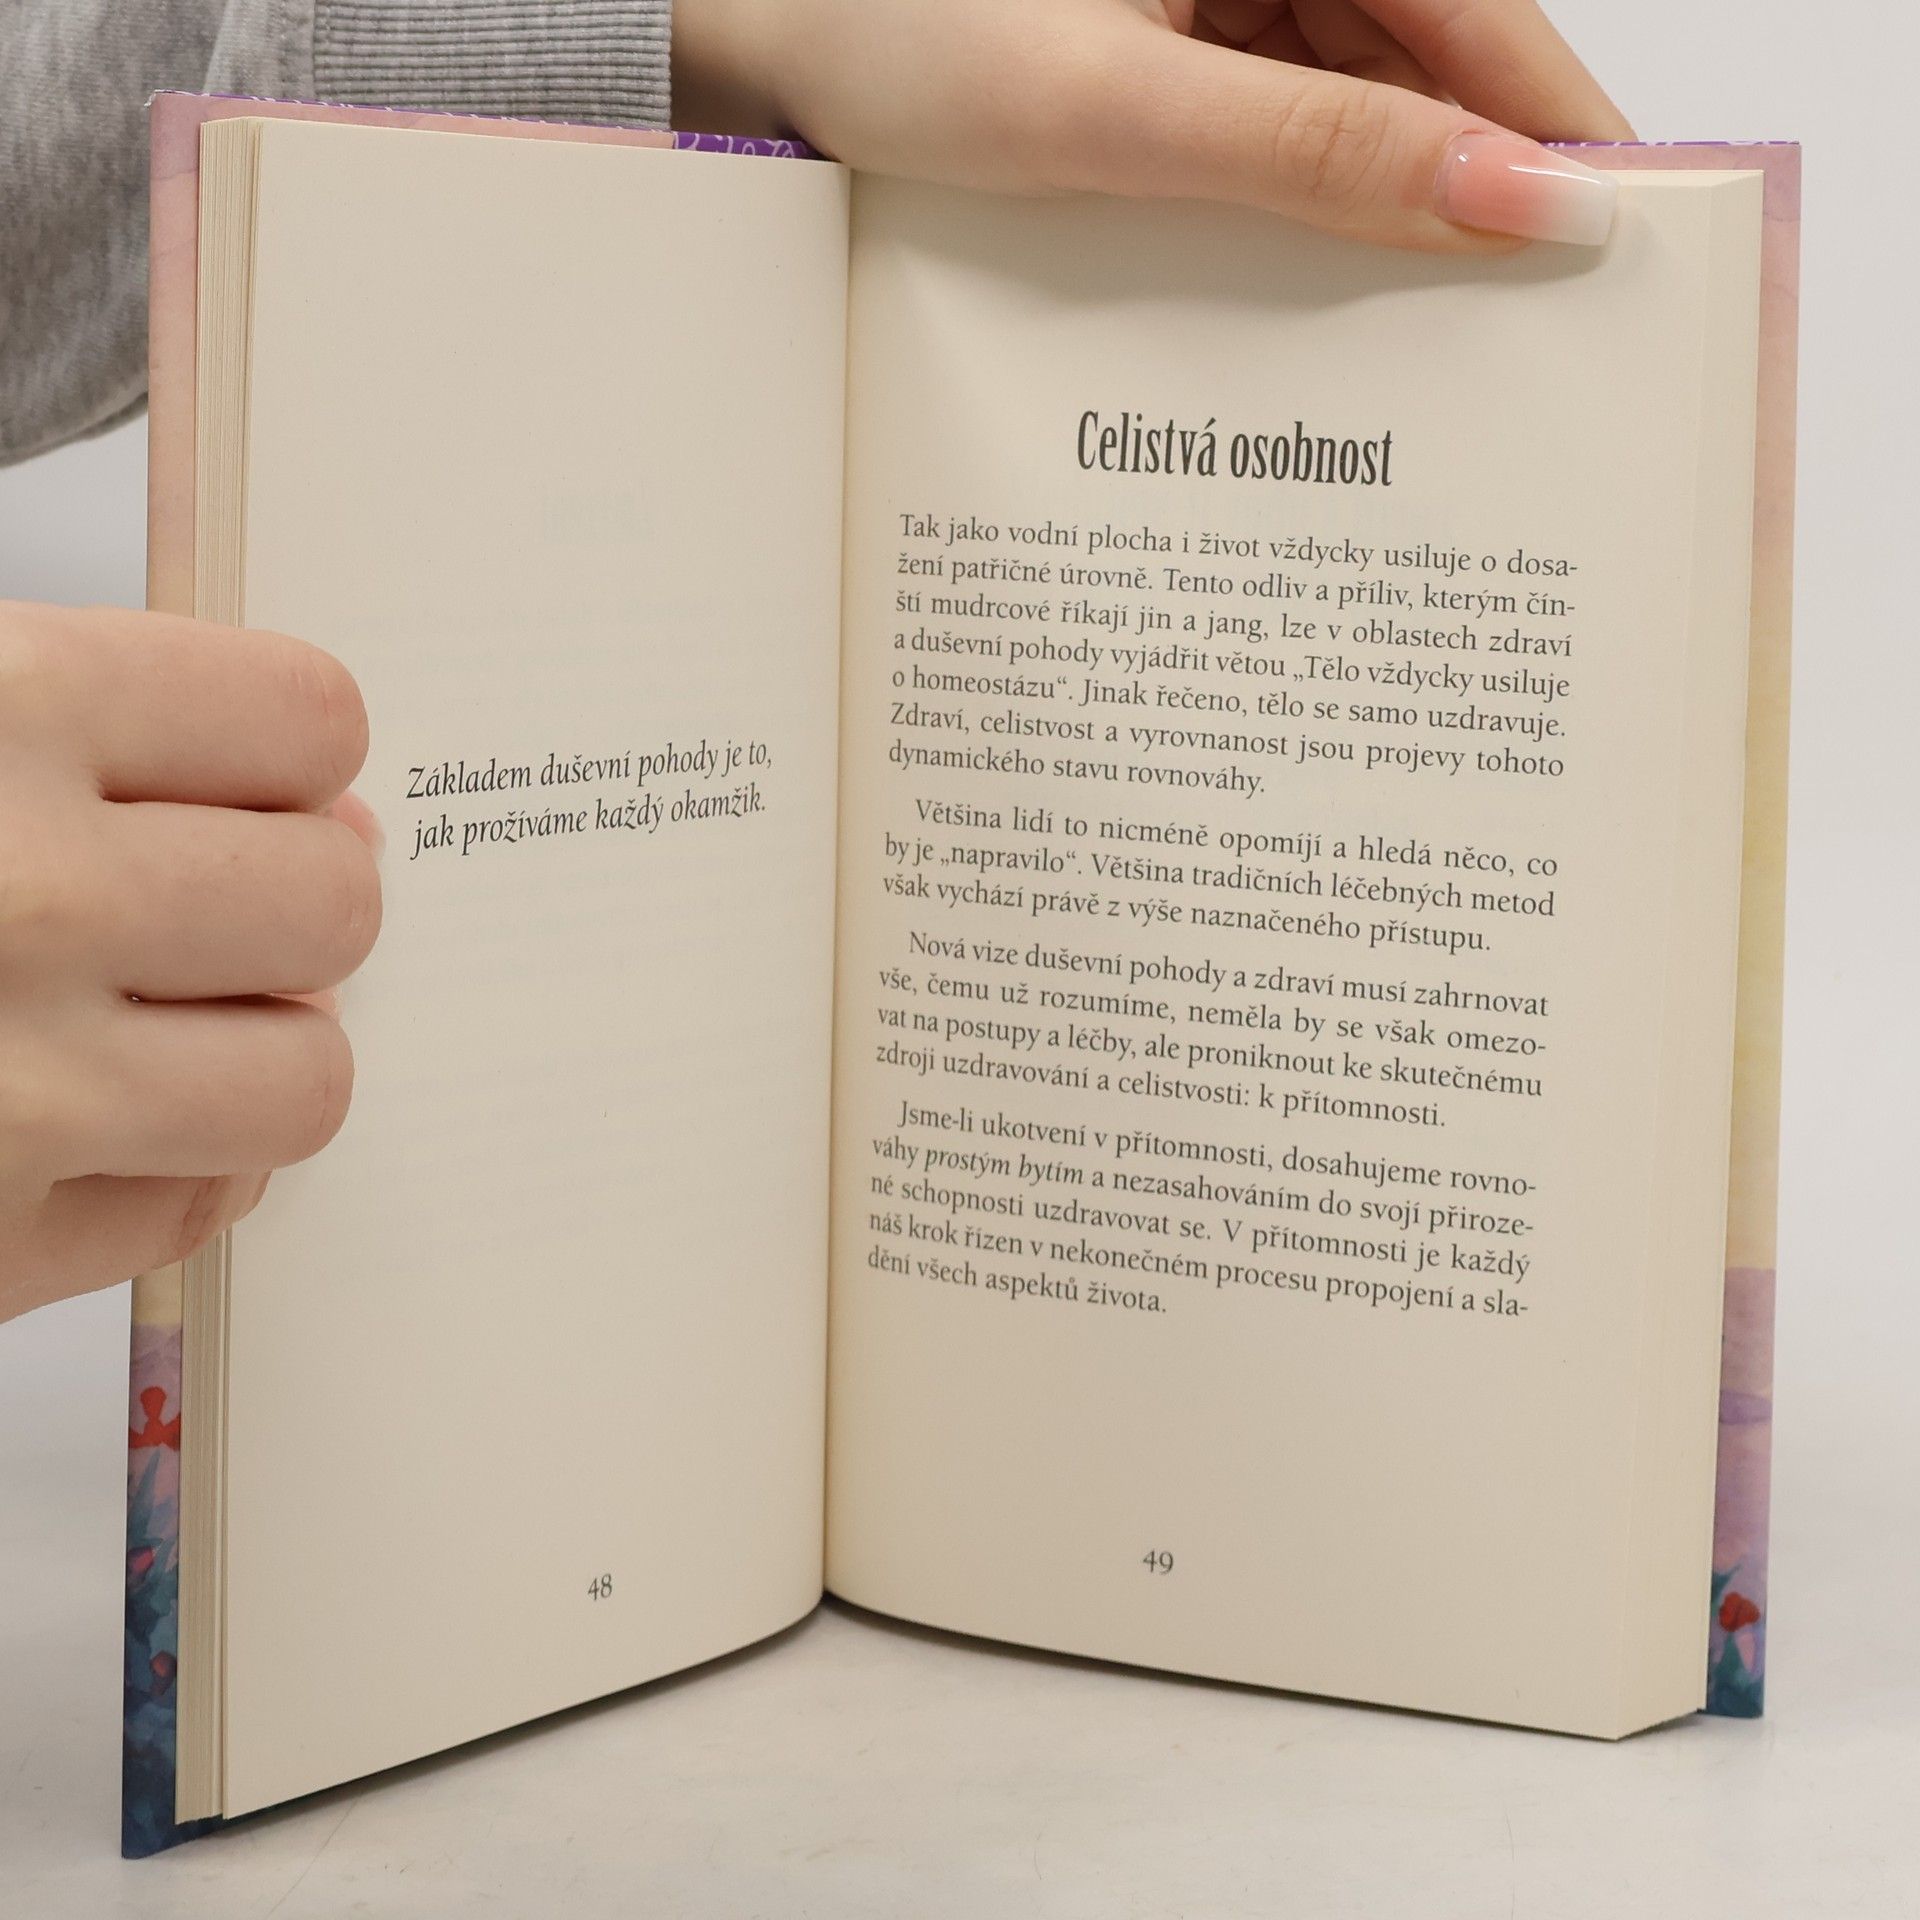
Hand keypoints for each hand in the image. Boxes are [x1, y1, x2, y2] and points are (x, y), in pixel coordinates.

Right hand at [0, 603, 379, 1323]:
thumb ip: (83, 724)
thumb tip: (325, 794)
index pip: (307, 718)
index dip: (293, 756)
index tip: (265, 780)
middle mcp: (24, 899)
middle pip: (335, 905)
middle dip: (296, 908)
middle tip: (221, 913)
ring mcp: (16, 1094)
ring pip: (308, 1080)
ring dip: (257, 1054)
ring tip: (162, 1027)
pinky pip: (200, 1212)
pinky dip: (172, 1173)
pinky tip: (99, 1127)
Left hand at [675, 0, 1632, 249]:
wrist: (764, 30)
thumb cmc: (898, 33)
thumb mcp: (1113, 113)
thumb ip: (1312, 158)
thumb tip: (1502, 200)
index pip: (1475, 14)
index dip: (1553, 129)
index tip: (1619, 240)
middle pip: (1426, 66)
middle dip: (1473, 191)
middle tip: (1534, 330)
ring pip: (1357, 109)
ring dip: (1386, 218)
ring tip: (1431, 341)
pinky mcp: (1179, 48)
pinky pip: (1278, 130)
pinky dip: (1302, 212)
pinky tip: (1316, 296)